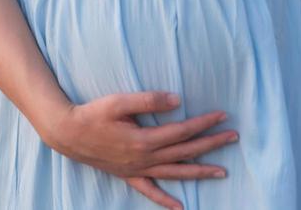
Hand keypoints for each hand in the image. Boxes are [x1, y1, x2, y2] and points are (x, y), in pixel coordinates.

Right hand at [38, 90, 238, 208]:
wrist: (67, 133)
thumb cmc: (92, 114)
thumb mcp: (119, 101)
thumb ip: (148, 100)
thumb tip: (177, 101)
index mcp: (145, 139)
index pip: (183, 131)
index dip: (204, 123)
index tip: (222, 115)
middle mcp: (145, 158)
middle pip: (185, 152)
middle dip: (211, 144)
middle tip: (232, 137)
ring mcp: (138, 170)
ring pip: (175, 173)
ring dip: (200, 172)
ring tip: (222, 172)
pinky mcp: (129, 176)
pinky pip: (151, 191)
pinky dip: (166, 200)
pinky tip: (180, 207)